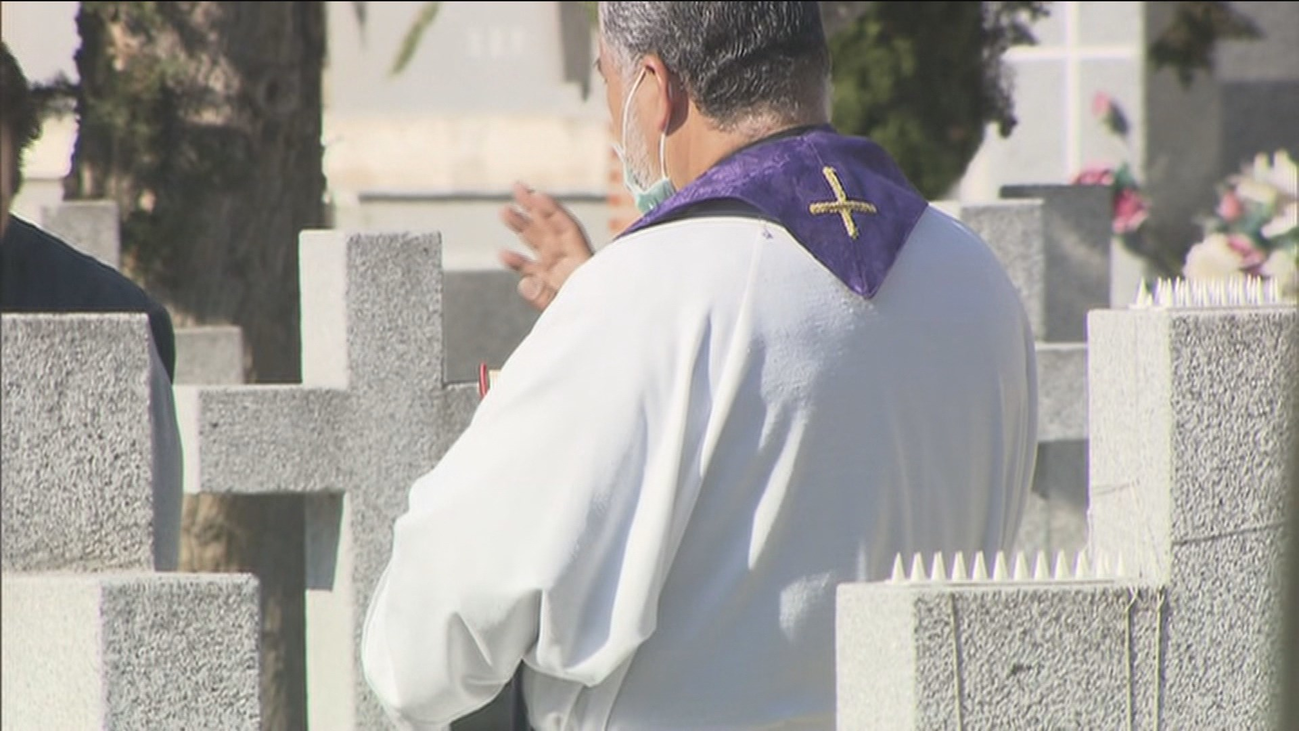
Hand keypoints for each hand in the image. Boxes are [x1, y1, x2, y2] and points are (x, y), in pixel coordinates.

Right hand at [499, 182, 593, 310]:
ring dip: (522, 227)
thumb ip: (547, 297)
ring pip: (538, 245)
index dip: (552, 211)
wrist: (601, 336)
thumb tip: (524, 283)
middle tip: (517, 186)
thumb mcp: (573, 307)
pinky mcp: (549, 286)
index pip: (567, 228)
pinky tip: (503, 254)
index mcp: (583, 260)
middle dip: (533, 208)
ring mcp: (559, 272)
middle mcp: (571, 261)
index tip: (536, 195)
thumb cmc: (595, 317)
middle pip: (550, 229)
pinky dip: (518, 263)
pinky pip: (532, 271)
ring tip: (504, 211)